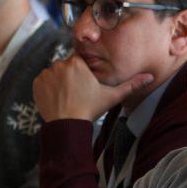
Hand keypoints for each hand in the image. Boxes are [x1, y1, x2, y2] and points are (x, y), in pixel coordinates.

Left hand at [32, 54, 152, 122]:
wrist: (68, 126)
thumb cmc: (90, 109)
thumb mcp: (112, 96)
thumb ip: (130, 85)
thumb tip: (149, 77)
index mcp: (77, 63)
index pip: (80, 61)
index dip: (83, 73)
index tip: (85, 85)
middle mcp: (60, 64)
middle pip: (67, 66)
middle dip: (71, 77)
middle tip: (77, 93)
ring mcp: (46, 73)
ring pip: (55, 73)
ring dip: (59, 81)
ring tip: (68, 97)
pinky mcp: (37, 83)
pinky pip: (44, 80)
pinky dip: (49, 87)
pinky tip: (58, 98)